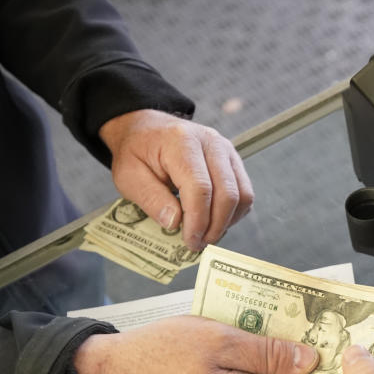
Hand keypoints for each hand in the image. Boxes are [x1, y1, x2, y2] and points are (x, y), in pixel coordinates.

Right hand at [73, 316, 316, 373]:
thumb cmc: (158, 354)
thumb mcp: (221, 340)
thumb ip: (270, 353)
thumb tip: (310, 359)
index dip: (316, 367)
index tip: (321, 342)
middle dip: (288, 362)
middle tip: (281, 328)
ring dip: (263, 367)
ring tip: (246, 337)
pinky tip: (229, 354)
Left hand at [99, 110, 253, 251]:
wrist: (146, 129)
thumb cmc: (136, 152)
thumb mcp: (128, 176)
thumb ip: (151, 199)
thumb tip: (175, 223)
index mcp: (181, 142)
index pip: (200, 188)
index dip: (198, 220)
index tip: (189, 241)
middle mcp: (210, 142)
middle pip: (227, 193)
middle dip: (215, 226)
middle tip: (198, 244)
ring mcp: (226, 150)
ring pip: (242, 195)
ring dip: (227, 222)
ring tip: (206, 235)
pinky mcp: (233, 160)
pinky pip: (245, 192)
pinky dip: (234, 213)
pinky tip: (214, 222)